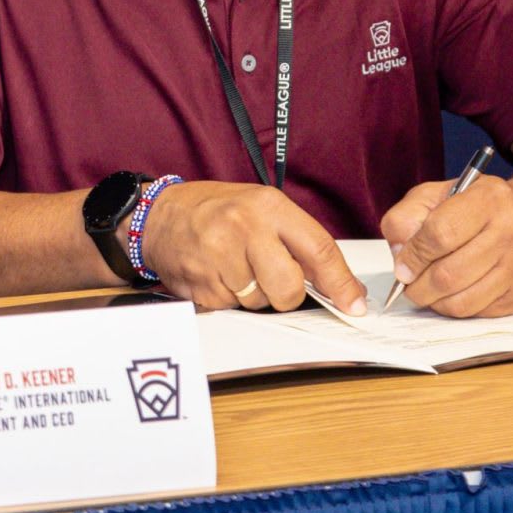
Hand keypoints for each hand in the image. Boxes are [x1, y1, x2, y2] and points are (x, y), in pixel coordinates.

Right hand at [141, 180, 365, 314]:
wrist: (159, 215)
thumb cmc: (216, 211)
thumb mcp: (261, 208)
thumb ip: (299, 241)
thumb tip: (341, 286)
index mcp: (267, 206)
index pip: (319, 250)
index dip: (340, 283)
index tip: (353, 304)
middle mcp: (243, 228)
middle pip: (289, 288)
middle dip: (286, 294)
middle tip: (269, 277)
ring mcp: (218, 256)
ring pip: (259, 302)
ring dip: (252, 294)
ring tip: (233, 266)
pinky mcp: (199, 282)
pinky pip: (231, 307)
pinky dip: (227, 297)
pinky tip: (215, 273)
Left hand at [380, 176, 512, 316]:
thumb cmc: (477, 207)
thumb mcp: (436, 195)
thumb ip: (406, 217)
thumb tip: (399, 256)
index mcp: (488, 199)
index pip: (440, 234)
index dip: (413, 256)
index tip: (401, 267)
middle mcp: (511, 232)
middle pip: (449, 274)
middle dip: (418, 286)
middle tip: (408, 285)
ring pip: (462, 301)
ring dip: (433, 301)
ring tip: (425, 291)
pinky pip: (477, 313)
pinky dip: (454, 308)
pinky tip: (449, 294)